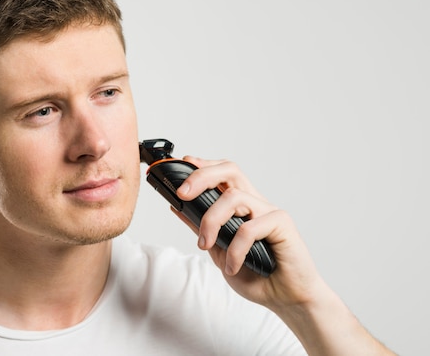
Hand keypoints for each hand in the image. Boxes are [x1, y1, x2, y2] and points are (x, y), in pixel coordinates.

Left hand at [171, 156, 326, 310]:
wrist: (286, 298)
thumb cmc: (257, 275)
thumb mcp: (219, 251)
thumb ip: (201, 228)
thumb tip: (177, 206)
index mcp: (241, 206)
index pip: (223, 174)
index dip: (203, 166)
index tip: (183, 163)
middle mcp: (255, 203)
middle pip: (230, 170)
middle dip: (202, 176)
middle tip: (183, 193)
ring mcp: (269, 211)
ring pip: (234, 197)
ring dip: (211, 221)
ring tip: (205, 245)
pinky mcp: (282, 224)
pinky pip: (249, 228)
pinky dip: (235, 249)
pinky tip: (234, 267)